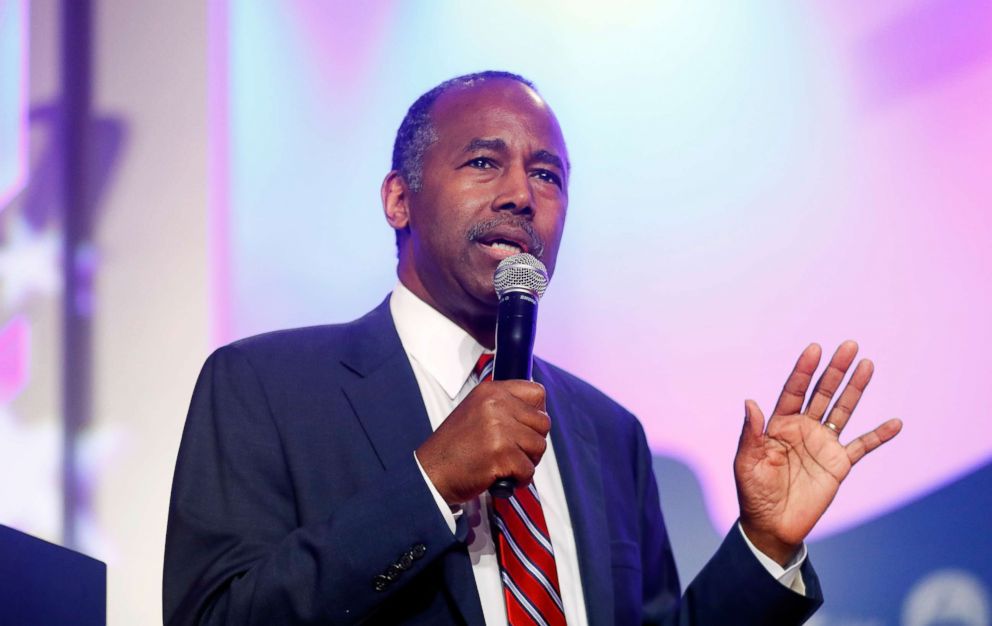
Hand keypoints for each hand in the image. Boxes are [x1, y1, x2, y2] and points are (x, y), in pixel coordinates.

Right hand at [416, 380, 549, 503]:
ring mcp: (498, 429)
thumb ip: (505, 407)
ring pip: (539, 446)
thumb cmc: (454, 448)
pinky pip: (529, 470)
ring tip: (507, 464)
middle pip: (543, 422)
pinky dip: (520, 479)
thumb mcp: (476, 412)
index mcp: (491, 391)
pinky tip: (503, 477)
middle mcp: (495, 405)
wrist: (431, 472)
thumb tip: (538, 413)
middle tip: (515, 451)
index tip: (525, 427)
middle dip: (533, 441)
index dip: (536, 413)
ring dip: (527, 461)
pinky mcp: (501, 454)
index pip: (536, 393)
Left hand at [734, 341, 901, 564]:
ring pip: (843, 410)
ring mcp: (823, 444)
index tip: (815, 348)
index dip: (804, 370)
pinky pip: (863, 446)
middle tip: (849, 345)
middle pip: (822, 393)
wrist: (772, 525)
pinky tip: (895, 422)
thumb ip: (751, 433)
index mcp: (779, 425)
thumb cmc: (753, 492)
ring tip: (868, 364)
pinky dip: (879, 435)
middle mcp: (803, 429)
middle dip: (835, 370)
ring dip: (855, 389)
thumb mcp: (747, 462)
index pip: (794, 391)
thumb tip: (750, 402)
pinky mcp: (839, 464)